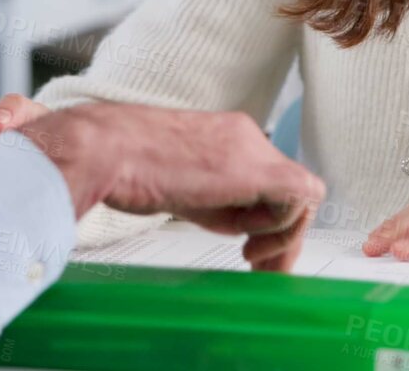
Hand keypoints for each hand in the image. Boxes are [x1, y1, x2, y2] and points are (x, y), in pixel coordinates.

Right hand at [26, 104, 326, 271]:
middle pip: (292, 188)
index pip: (272, 182)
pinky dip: (283, 229)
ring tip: (252, 258)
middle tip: (267, 270)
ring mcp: (252, 149)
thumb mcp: (184, 190)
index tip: (255, 253)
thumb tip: (241, 226)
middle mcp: (246, 138)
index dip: (273, 223)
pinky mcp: (254, 168)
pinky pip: (299, 195)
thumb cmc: (126, 168)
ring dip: (284, 236)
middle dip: (286, 236)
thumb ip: (217, 203)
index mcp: (230, 138)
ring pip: (302, 193)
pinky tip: (250, 245)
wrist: (106, 150)